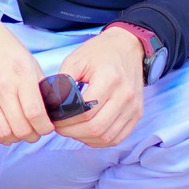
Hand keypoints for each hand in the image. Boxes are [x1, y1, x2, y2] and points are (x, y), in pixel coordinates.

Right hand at [0, 0, 50, 144]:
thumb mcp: (26, 57)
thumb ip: (37, 83)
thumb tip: (48, 107)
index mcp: (21, 74)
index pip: (36, 114)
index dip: (44, 128)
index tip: (46, 128)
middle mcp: (2, 86)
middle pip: (21, 128)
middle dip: (32, 136)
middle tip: (34, 133)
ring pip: (2, 132)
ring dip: (14, 138)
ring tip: (18, 133)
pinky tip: (2, 129)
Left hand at [49, 27, 144, 148]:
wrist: (128, 47)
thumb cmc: (99, 52)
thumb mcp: (76, 59)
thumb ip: (63, 81)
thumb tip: (52, 105)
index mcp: (110, 79)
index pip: (85, 111)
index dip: (66, 120)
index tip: (54, 118)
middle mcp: (125, 95)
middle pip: (96, 128)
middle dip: (72, 132)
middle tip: (60, 127)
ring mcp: (134, 107)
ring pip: (106, 137)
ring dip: (85, 138)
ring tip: (72, 130)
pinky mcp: (137, 114)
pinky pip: (117, 138)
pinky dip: (100, 141)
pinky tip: (87, 133)